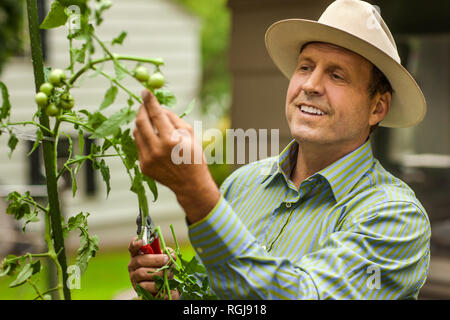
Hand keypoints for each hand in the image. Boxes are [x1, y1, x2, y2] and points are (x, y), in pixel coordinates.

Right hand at [128, 237, 179, 298]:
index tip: (141, 241)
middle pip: (139, 260)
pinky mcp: (138, 288)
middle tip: (167, 260)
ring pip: (142, 273)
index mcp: (138, 255)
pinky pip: (146, 286)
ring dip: (158, 272)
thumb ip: (167, 254)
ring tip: (169, 273)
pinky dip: (157, 284)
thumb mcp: (165, 259)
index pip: (132, 247)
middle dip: (155, 259)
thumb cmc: (161, 269)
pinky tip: (164, 282)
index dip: (135, 244)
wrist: (162, 286)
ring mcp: (134, 277)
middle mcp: (133, 265)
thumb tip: (171, 254)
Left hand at [133, 89, 219, 222]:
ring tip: (150, 122)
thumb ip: (174, 119)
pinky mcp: (144, 166)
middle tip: (143, 104)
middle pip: (141, 122)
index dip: (149, 101)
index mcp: (171, 140)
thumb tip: (159, 108)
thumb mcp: (190, 134)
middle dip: (141, 110)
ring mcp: (148, 159)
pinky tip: (153, 139)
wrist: (191, 184)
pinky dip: (144, 138)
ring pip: (136, 134)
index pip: (156, 115)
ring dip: (141, 124)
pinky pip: (139, 146)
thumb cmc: (194, 156)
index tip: (145, 91)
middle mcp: (157, 150)